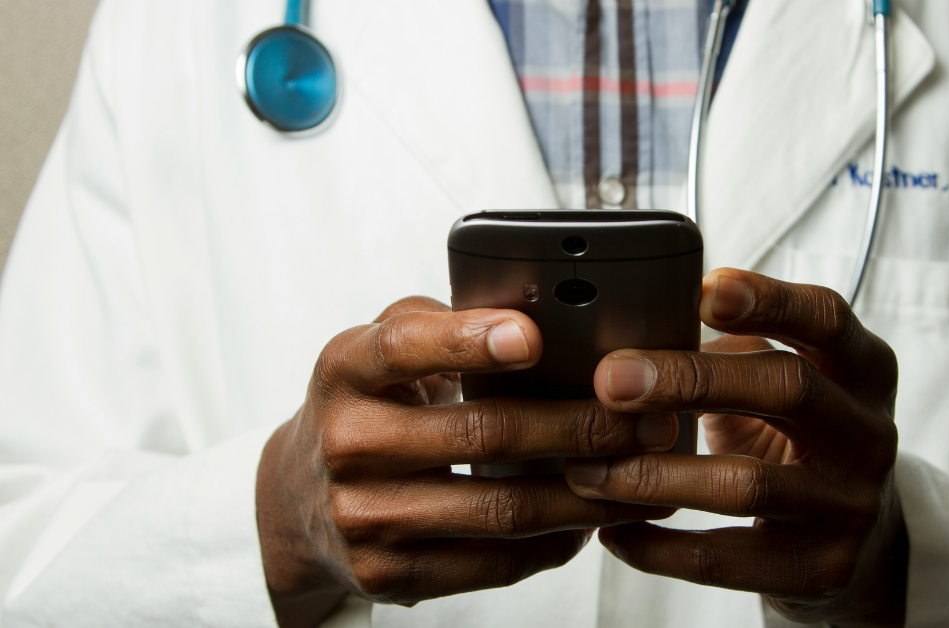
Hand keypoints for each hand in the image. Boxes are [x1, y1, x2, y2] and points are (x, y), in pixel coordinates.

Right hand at [257, 298, 676, 627]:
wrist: (294, 501)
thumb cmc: (363, 408)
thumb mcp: (377, 351)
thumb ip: (441, 324)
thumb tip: (537, 312)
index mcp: (346, 370)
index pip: (404, 347)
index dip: (468, 340)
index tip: (533, 336)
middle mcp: (348, 443)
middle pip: (481, 434)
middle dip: (580, 426)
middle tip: (647, 419)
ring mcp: (365, 516)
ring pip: (500, 509)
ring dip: (586, 494)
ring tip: (643, 475)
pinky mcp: (388, 573)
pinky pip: (492, 562)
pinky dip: (554, 542)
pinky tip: (591, 520)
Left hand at [563, 269, 906, 626]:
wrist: (865, 542)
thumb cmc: (802, 440)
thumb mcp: (789, 385)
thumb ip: (735, 353)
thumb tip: (635, 337)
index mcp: (863, 370)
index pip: (826, 319)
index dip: (769, 300)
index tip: (703, 290)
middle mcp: (868, 434)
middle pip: (787, 387)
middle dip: (690, 378)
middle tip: (611, 380)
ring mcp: (849, 506)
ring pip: (745, 484)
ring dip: (653, 473)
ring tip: (588, 469)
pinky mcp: (819, 570)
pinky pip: (723, 560)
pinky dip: (657, 547)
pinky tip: (614, 531)